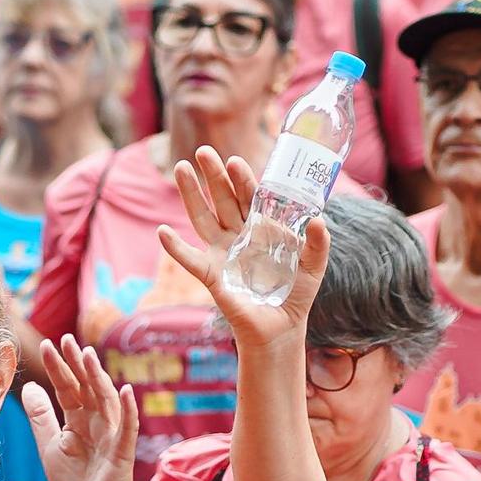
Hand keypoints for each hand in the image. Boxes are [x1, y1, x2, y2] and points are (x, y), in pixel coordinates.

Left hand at [26, 337, 136, 480]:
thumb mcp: (50, 445)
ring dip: (98, 378)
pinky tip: (126, 391)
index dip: (58, 368)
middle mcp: (97, 422)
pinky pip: (128, 428)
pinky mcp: (122, 452)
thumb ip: (41, 417)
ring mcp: (112, 435)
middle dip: (77, 364)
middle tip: (66, 339)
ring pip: (105, 400)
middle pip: (87, 387)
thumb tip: (29, 387)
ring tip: (89, 356)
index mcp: (78, 420)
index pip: (68, 388)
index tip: (46, 345)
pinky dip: (128, 410)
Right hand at [163, 146, 332, 358]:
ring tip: (180, 169)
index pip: (249, 196)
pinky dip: (176, 248)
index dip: (242, 179)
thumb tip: (318, 220)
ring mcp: (222, 254)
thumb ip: (317, 244)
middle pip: (222, 199)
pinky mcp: (212, 276)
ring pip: (203, 219)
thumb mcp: (313, 267)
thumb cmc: (295, 295)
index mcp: (260, 228)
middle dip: (212, 176)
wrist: (281, 328)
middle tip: (203, 152)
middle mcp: (238, 236)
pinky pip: (190, 259)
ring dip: (190, 195)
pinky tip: (163, 232)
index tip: (235, 162)